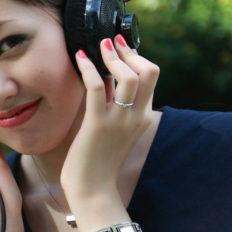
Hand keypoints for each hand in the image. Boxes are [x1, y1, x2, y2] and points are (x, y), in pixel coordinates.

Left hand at [61, 34, 159, 197]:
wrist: (93, 188)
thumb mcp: (113, 127)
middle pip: (149, 72)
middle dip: (129, 52)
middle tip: (111, 42)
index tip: (121, 46)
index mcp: (142, 116)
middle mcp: (136, 116)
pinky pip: (96, 88)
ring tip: (98, 46)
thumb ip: (114, 104)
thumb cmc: (98, 158)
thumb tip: (106, 78)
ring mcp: (118, 120)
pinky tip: (79, 58)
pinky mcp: (97, 124)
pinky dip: (89, 68)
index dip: (137, 56)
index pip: (151, 77)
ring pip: (128, 77)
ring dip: (112, 57)